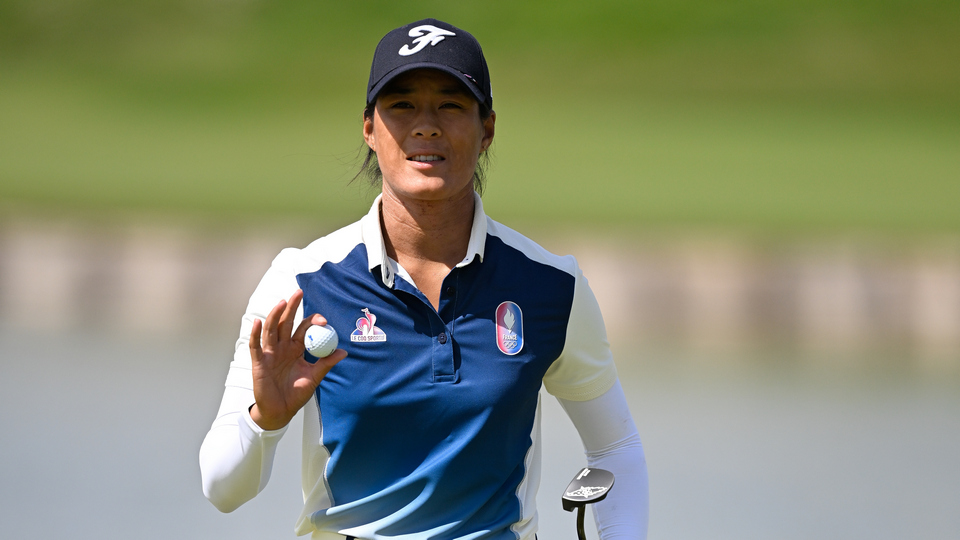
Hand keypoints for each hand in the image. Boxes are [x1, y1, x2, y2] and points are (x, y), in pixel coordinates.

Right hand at [248, 289, 346, 429]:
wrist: (281, 411)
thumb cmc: (296, 394)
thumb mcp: (315, 377)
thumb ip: (326, 363)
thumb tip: (344, 352)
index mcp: (296, 349)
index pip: (303, 329)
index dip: (312, 321)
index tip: (323, 320)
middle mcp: (282, 347)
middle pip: (286, 322)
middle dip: (292, 307)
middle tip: (299, 292)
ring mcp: (270, 353)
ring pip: (271, 330)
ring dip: (275, 315)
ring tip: (282, 302)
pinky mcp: (259, 362)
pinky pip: (255, 346)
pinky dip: (255, 334)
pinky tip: (257, 322)